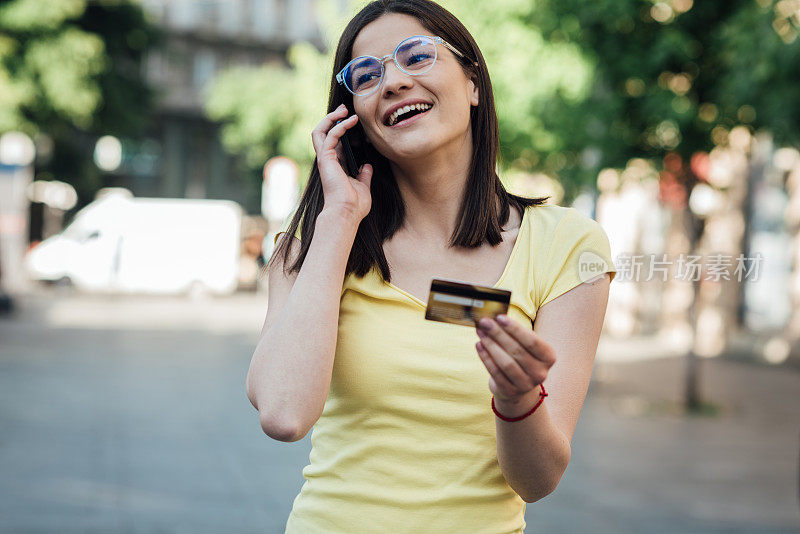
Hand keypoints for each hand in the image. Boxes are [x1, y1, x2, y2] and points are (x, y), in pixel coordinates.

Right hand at [311, 104, 372, 222]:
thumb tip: (368, 166)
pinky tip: (350, 121)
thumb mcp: (363, 187)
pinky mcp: (326, 159)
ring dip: (331, 118)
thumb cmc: (354, 205)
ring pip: (320, 131)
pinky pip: (329, 136)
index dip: (341, 130)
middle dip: (332, 119)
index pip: (334, 143)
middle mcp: (328, 161)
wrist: (347, 213)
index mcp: (335, 166)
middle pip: (323, 134)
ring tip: (344, 110)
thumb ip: (364, 176)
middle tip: (345, 109)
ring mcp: (325, 160)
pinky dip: (339, 126)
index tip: (354, 122)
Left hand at [475, 315, 555, 404]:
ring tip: (481, 333)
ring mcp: (526, 385)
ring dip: (491, 345)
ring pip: (506, 363)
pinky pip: (495, 373)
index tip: (499, 317)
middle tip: (484, 322)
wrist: (518, 384)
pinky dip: (485, 358)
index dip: (515, 329)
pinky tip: (479, 345)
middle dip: (498, 334)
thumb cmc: (521, 356)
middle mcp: (540, 373)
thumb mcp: (525, 345)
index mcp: (548, 357)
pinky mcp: (510, 392)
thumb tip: (494, 319)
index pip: (532, 341)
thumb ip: (514, 333)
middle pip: (517, 351)